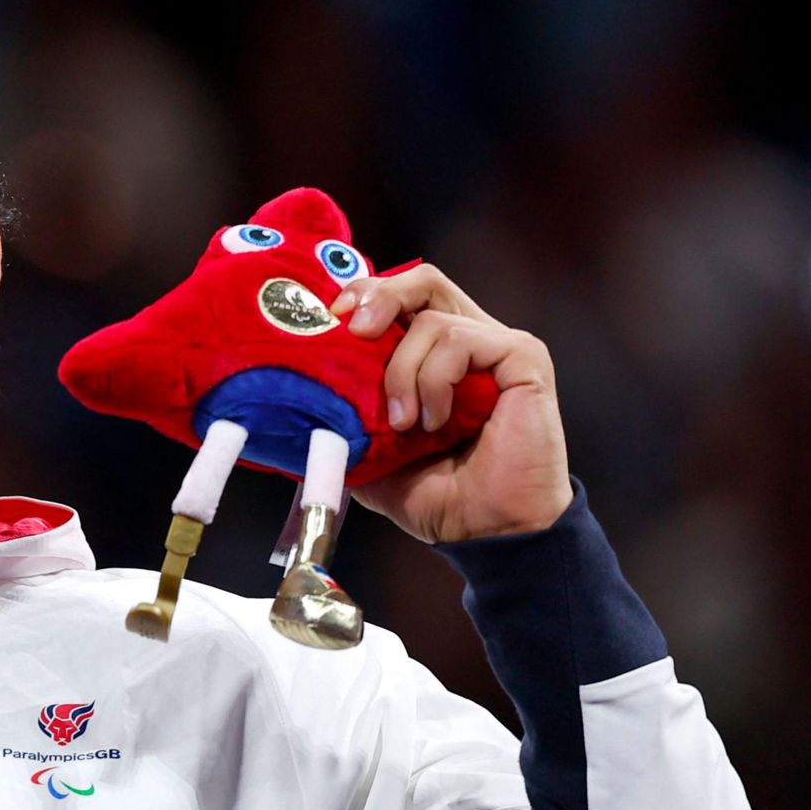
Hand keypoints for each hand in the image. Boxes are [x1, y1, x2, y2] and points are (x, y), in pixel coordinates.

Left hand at [329, 265, 572, 542]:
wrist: (482, 529)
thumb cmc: (434, 492)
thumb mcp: (368, 451)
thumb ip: (340, 417)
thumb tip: (288, 401)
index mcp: (432, 354)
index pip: (398, 297)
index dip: (364, 295)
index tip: (331, 318)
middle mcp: (467, 340)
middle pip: (422, 280)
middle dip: (380, 297)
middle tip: (355, 332)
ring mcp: (497, 346)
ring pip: (432, 319)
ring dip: (402, 372)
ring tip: (402, 424)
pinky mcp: (522, 358)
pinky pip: (462, 340)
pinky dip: (435, 380)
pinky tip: (435, 422)